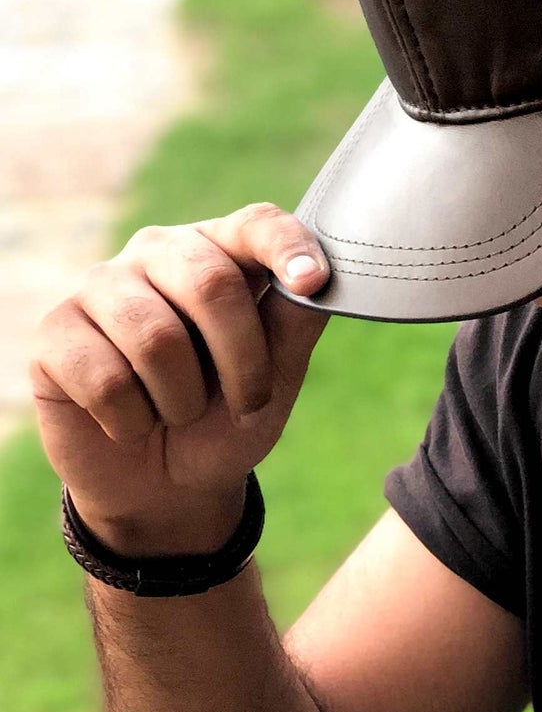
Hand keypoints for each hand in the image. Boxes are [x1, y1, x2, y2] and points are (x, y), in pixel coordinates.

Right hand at [30, 204, 331, 553]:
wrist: (166, 487)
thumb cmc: (225, 420)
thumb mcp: (275, 379)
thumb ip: (294, 323)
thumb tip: (318, 278)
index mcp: (218, 252)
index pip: (254, 224)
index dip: (285, 247)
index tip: (312, 280)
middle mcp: (156, 254)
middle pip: (210, 282)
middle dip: (242, 361)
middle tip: (247, 404)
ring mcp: (98, 287)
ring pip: (156, 338)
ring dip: (182, 401)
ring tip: (176, 414)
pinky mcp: (54, 333)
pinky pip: (105, 379)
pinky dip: (132, 420)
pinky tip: (129, 422)